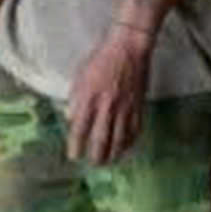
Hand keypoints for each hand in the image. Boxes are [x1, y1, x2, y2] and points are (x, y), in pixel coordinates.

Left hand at [65, 26, 151, 163]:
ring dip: (113, 154)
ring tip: (108, 161)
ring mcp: (125, 109)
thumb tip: (72, 120)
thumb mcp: (79, 77)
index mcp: (89, 98)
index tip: (74, 155)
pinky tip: (125, 148)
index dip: (76, 146)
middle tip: (92, 163)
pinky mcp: (138, 107)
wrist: (129, 48)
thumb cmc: (101, 59)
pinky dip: (130, 143)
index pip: (80, 130)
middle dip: (96, 157)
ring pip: (119, 140)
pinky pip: (135, 131)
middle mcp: (107, 107)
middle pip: (101, 141)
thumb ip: (75, 100)